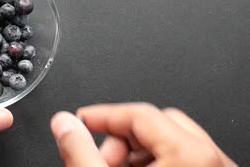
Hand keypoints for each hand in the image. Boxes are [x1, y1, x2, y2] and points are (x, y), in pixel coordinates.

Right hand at [50, 103, 235, 166]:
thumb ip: (78, 150)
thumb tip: (63, 123)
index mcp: (191, 155)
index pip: (139, 113)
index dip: (102, 115)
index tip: (81, 120)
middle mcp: (211, 161)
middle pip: (156, 125)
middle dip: (120, 138)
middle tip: (99, 158)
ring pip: (169, 143)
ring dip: (134, 153)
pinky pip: (182, 160)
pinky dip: (153, 164)